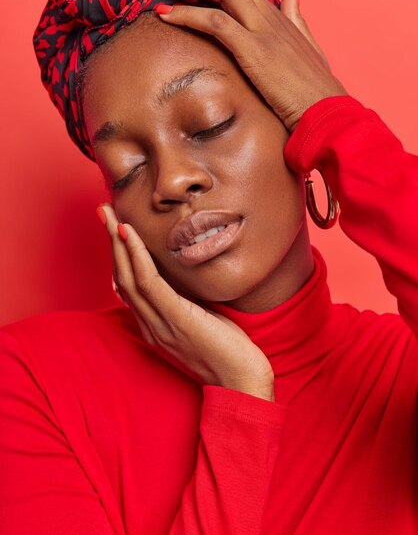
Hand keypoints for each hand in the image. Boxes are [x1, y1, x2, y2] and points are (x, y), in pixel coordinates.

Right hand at [98, 204, 275, 400]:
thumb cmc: (227, 350)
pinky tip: (132, 237)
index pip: (128, 286)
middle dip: (111, 242)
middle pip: (121, 278)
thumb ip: (186, 302)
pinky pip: (149, 284)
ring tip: (111, 216)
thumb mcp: (201, 320)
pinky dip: (137, 257)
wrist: (243, 381)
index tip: (117, 228)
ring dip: (118, 243)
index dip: (119, 256)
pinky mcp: (176, 319)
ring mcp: (160, 323)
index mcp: (154, 326)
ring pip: (128, 278)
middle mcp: (150, 325)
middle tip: (104, 212)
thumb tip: (185, 278)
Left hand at [150, 0, 347, 132]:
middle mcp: (271, 15)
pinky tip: (167, 14)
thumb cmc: (316, 92)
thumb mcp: (308, 49)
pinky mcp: (256, 51)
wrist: (329, 114)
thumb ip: (297, 21)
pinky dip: (188, 14)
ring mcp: (264, 30)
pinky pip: (216, 22)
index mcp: (279, 16)